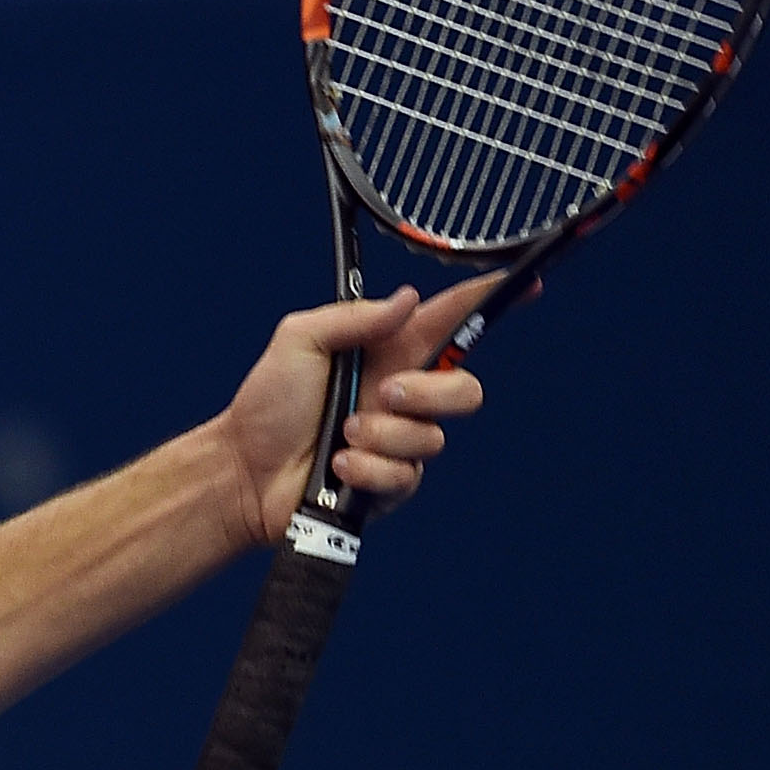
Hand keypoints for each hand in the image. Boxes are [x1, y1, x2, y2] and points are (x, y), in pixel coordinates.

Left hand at [218, 279, 494, 546]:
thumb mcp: (298, 341)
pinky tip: (337, 467)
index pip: (450, 322)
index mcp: (388, 354)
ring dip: (381, 435)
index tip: (527, 284)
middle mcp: (403, 397)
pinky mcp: (391, 486)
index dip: (487, 303)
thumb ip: (351, 317)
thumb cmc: (266, 403)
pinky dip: (367, 469)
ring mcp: (400, 443)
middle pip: (467, 392)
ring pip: (433, 438)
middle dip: (430, 394)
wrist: (242, 469)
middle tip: (382, 394)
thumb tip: (408, 299)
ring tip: (339, 437)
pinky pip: (406, 476)